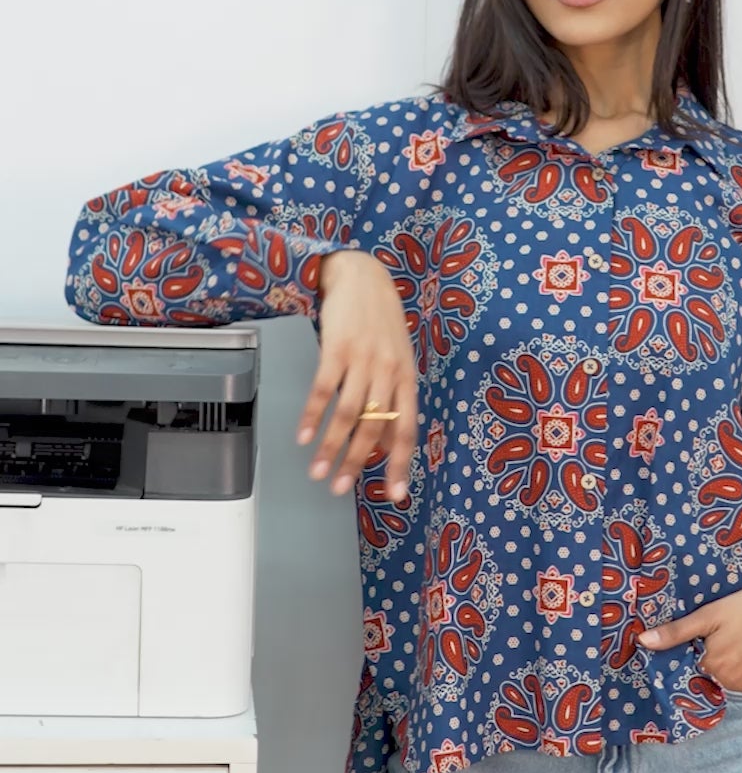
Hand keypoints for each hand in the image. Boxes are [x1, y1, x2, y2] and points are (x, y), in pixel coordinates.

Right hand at [296, 250, 417, 498]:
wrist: (362, 277)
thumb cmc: (381, 324)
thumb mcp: (398, 360)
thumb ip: (394, 401)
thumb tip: (389, 444)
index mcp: (407, 379)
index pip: (407, 430)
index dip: (401, 464)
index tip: (396, 495)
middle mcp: (389, 372)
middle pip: (374, 428)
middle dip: (355, 463)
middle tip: (339, 488)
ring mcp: (363, 360)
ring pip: (347, 414)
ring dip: (330, 447)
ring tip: (317, 471)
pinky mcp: (337, 348)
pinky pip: (323, 390)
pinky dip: (312, 416)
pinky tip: (303, 436)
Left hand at [636, 571, 741, 692]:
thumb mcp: (710, 614)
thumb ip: (676, 632)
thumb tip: (642, 642)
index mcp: (711, 668)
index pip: (685, 668)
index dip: (685, 654)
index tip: (689, 641)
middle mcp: (728, 684)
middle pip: (705, 674)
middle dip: (705, 658)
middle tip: (716, 636)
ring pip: (723, 678)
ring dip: (723, 665)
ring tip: (732, 640)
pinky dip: (740, 668)